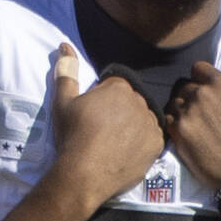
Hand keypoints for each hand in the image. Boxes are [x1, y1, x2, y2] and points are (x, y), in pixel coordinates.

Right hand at [50, 44, 164, 213]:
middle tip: (102, 130)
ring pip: (143, 119)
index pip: (116, 85)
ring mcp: (151, 124)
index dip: (103, 99)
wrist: (83, 175)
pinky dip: (142, 143)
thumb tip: (65, 45)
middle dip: (120, 111)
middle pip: (132, 101)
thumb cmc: (72, 136)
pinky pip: (153, 138)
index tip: (94, 114)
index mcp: (119, 87)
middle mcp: (140, 101)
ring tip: (114, 143)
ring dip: (133, 126)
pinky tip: (126, 151)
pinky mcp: (157, 145)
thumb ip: (67, 71)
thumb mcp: (63, 101)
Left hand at [165, 47, 220, 189]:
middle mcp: (199, 95)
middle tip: (205, 108)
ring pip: (175, 101)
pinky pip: (167, 119)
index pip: (198, 68)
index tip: (211, 89)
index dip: (205, 77)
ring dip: (183, 107)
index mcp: (219, 83)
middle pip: (185, 85)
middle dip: (194, 92)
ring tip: (196, 119)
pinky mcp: (178, 135)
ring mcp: (186, 115)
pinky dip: (175, 122)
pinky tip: (188, 130)